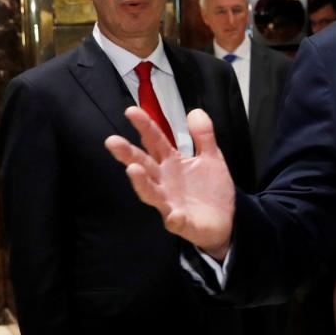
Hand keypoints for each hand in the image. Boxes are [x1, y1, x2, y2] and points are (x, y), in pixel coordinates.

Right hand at [104, 107, 235, 257]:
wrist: (223, 220)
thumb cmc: (210, 189)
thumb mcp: (211, 158)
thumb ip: (203, 136)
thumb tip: (195, 111)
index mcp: (172, 163)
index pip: (155, 142)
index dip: (145, 126)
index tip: (131, 111)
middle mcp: (165, 182)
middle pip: (144, 165)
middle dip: (128, 154)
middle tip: (112, 141)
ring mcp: (170, 203)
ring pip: (151, 193)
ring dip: (141, 182)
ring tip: (133, 169)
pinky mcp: (182, 223)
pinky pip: (176, 222)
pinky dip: (174, 219)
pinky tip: (174, 215)